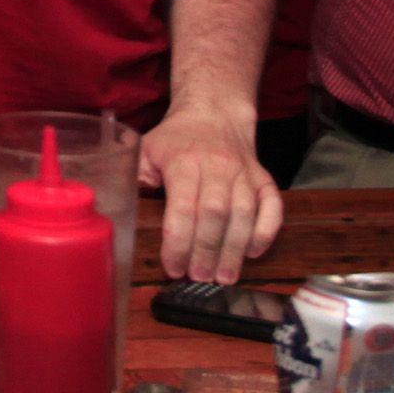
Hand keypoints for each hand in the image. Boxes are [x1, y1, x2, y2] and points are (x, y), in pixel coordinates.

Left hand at [137, 104, 282, 283]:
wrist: (214, 114)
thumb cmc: (177, 139)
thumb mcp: (148, 149)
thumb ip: (135, 177)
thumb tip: (121, 206)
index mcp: (184, 162)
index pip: (183, 208)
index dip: (178, 242)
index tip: (173, 267)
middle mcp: (218, 167)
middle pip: (215, 214)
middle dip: (206, 251)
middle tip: (198, 278)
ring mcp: (244, 173)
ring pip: (244, 214)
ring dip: (235, 249)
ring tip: (224, 277)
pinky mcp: (264, 179)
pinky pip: (273, 206)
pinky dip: (266, 231)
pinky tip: (253, 252)